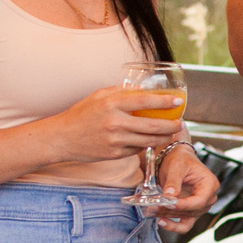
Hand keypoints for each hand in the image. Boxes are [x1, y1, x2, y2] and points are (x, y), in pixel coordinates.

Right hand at [47, 88, 184, 166]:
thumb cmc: (81, 114)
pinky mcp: (114, 154)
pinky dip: (146, 144)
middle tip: (180, 122)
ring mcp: (115, 141)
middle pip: (152, 125)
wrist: (62, 138)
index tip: (178, 102)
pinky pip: (137, 149)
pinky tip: (151, 139)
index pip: (145, 101)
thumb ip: (121, 91)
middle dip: (171, 125)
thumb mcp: (99, 96)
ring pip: (148, 140)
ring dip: (163, 137)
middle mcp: (115, 123)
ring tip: (171, 132)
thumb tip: (144, 88)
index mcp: (112, 104)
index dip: (165, 102)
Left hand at [153, 141, 217, 232]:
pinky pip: (184, 225)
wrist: (176, 160)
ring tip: (151, 211)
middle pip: (192, 211)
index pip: (200, 200)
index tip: (167, 203)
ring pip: (186, 218)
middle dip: (171, 210)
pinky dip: (173, 225)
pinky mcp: (190, 212)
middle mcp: (208, 198)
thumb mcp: (176, 166)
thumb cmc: (180, 160)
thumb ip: (174, 181)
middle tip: (153, 207)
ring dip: (168, 216)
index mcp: (210, 184)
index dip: (184, 205)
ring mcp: (200, 207)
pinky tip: (160, 221)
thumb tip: (170, 196)